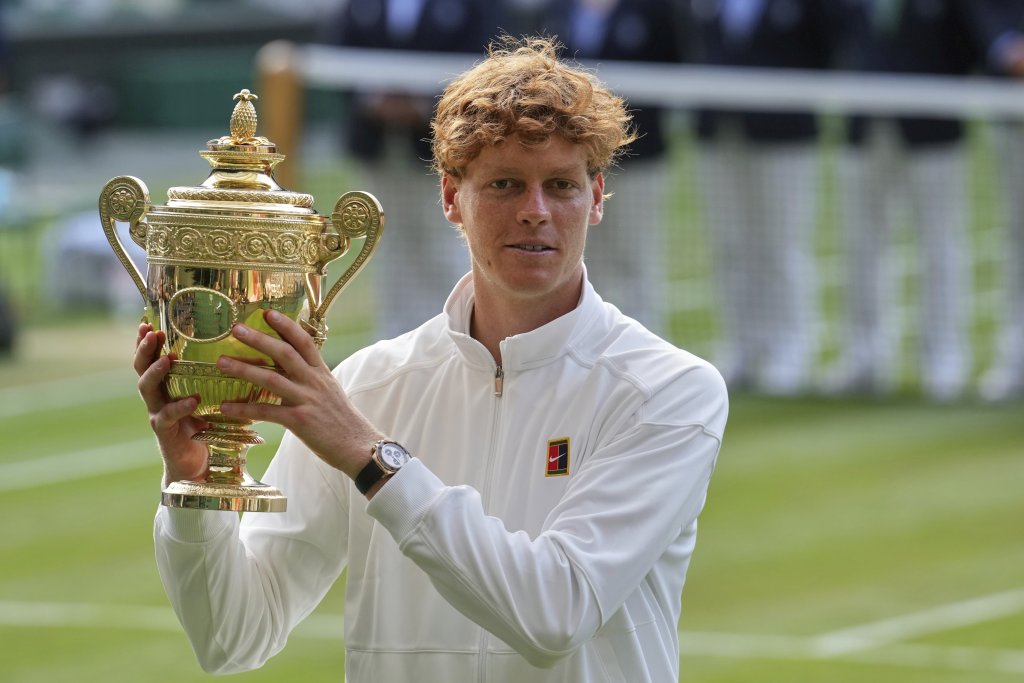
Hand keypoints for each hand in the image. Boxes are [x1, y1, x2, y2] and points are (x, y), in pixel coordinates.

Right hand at [134, 323, 209, 487]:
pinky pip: (169, 416)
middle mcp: (157, 396)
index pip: (151, 356)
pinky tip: (192, 400)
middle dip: (145, 349)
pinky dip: (180, 406)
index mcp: (166, 384)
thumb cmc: (206, 426)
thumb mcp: (210, 397)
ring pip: (147, 388)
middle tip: (152, 332)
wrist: (197, 464)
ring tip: (167, 359)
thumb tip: (244, 350)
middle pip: (141, 367)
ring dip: (156, 371)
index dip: (147, 340)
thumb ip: (215, 377)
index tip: (149, 320)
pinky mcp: (165, 431)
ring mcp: (158, 413)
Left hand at [216, 310, 383, 480]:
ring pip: (271, 378)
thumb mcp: (330, 392)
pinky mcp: (300, 421)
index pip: (304, 342)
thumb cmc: (342, 422)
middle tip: (236, 329)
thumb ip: (312, 378)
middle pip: (284, 353)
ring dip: (244, 369)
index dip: (286, 326)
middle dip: (259, 339)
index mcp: (322, 373)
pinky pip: (267, 411)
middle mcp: (314, 382)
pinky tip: (226, 407)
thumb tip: (292, 368)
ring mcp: (307, 400)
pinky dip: (244, 409)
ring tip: (221, 362)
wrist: (358, 447)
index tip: (268, 313)